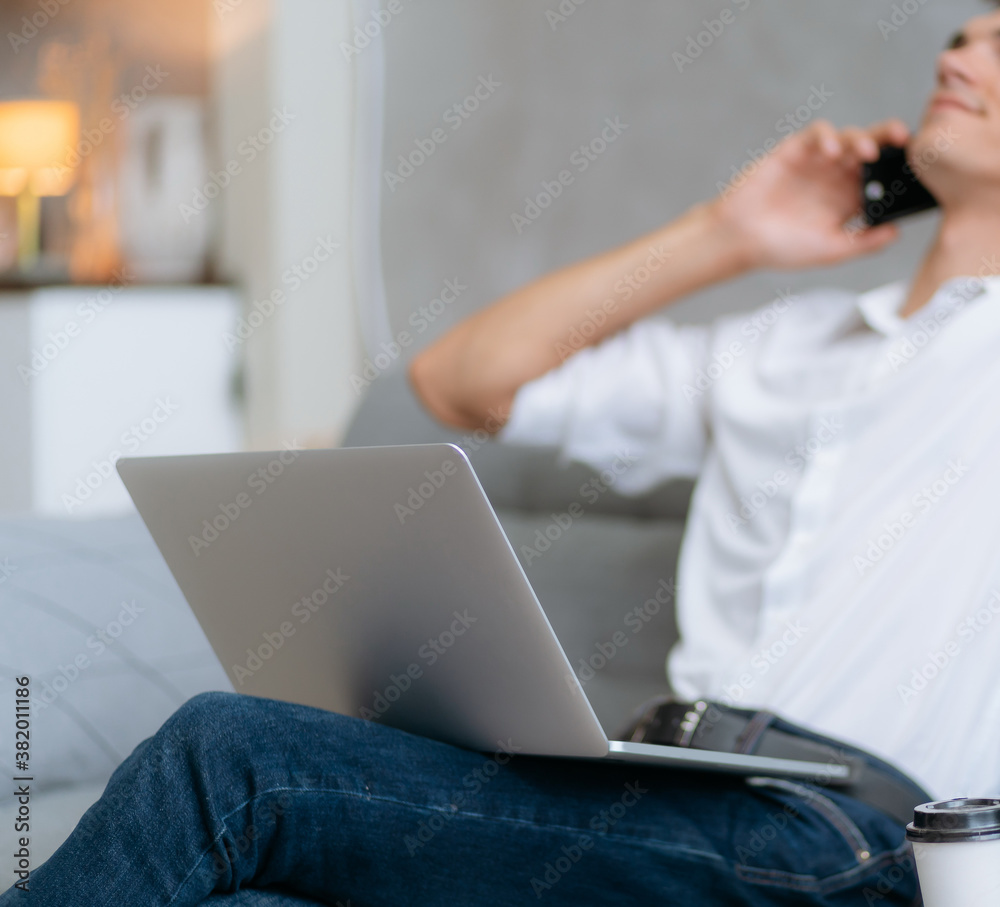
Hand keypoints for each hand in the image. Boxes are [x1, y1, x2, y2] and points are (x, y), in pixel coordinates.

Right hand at [709, 118, 910, 270]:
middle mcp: (836, 177)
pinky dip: (828, 138)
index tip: (918, 167)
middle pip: (872, 150)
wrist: (740, 239)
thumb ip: (863, 242)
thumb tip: (897, 231)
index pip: (883, 176)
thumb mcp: (830, 251)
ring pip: (849, 138)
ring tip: (867, 152)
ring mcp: (816, 162)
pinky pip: (818, 135)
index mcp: (848, 199)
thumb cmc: (781, 248)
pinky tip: (832, 153)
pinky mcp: (794, 151)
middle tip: (905, 141)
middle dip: (890, 141)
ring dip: (862, 139)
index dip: (900, 168)